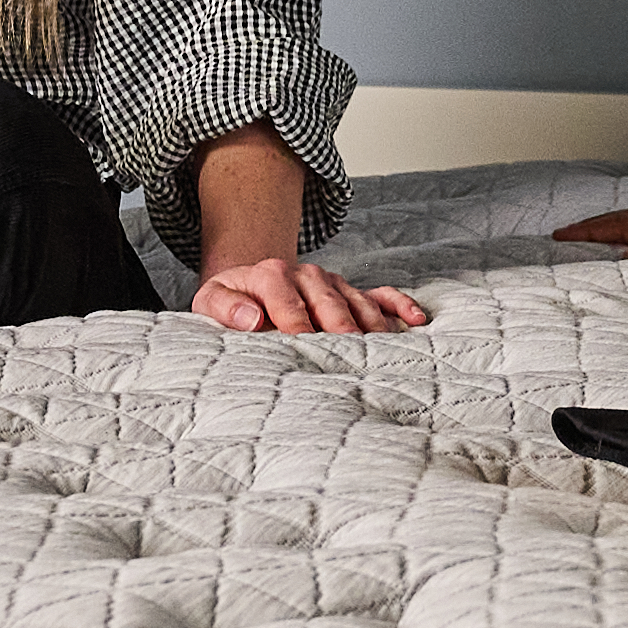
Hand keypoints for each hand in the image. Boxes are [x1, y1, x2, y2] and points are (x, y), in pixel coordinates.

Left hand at [196, 258, 427, 333]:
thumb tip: (251, 319)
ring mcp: (332, 282)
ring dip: (370, 324)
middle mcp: (306, 274)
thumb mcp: (210, 301)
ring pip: (356, 300)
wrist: (249, 284)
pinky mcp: (349, 291)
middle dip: (338, 326)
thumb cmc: (231, 302)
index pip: (286, 301)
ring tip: (380, 349)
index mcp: (270, 275)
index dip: (295, 323)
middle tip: (348, 352)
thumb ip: (225, 308)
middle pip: (327, 301)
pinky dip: (400, 305)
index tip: (302, 344)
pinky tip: (417, 319)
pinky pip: (380, 293)